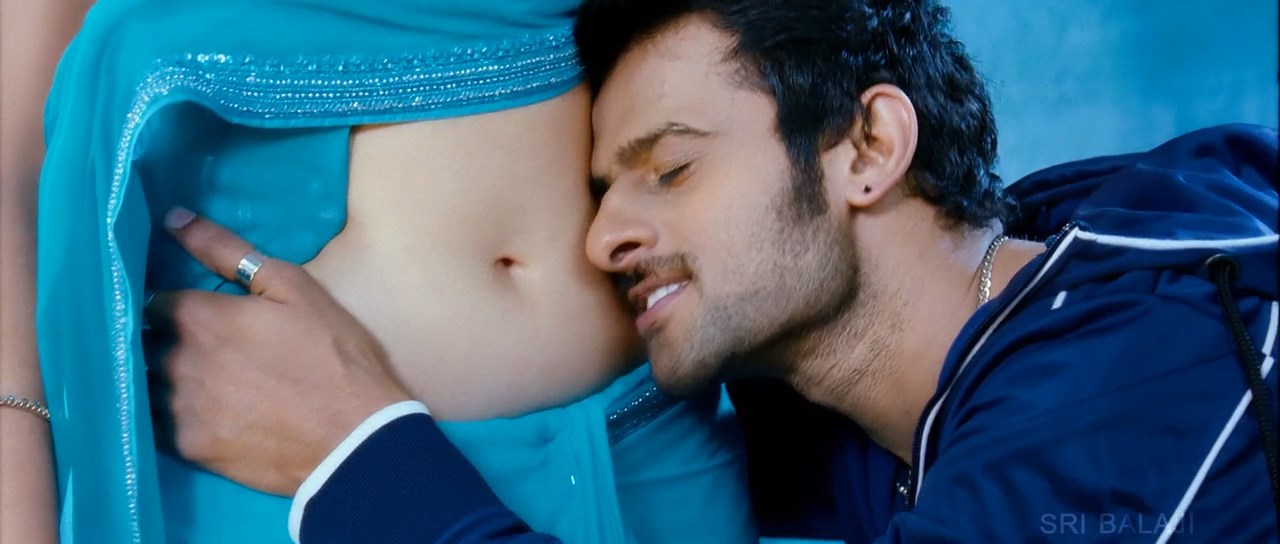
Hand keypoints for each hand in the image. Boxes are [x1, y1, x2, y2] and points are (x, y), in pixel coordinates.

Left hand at [147, 208, 410, 495]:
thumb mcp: (294, 288)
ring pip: (150, 385)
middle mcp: (175, 360)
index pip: (155, 302)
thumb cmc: (333, 354)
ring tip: (209, 386)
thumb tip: (174, 218)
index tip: (198, 315)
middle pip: (148, 344)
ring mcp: (178, 408)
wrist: (356, 437)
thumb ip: (228, 251)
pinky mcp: (188, 447)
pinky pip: (162, 425)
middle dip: (169, 342)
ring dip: (169, 380)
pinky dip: (178, 416)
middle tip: (211, 352)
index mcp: (198, 317)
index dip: (176, 306)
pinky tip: (210, 416)